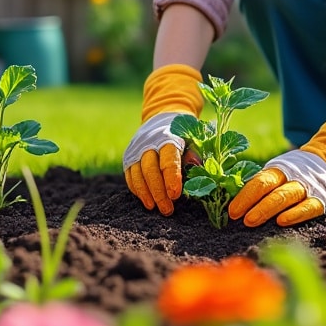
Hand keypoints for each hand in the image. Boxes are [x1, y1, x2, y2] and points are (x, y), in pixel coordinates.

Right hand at [121, 64, 204, 215]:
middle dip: (158, 191)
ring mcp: (136, 149)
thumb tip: (196, 167)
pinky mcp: (129, 156)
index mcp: (168, 137)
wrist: (163, 116)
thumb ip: (195, 153)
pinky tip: (146, 200)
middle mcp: (149, 142)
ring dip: (146, 193)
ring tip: (154, 207)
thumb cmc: (184, 134)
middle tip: (167, 209)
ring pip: (137, 174)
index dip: (171, 177)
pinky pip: (130, 175)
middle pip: (150, 169)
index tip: (175, 195)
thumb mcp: (194, 139)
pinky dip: (137, 189)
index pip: (168, 159)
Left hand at [229, 108, 325, 226]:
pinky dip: (295, 214)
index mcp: (279, 169)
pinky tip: (282, 222)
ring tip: (252, 221)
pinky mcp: (323, 199)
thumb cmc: (296, 176)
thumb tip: (236, 204)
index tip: (232, 211)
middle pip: (270, 189)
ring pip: (286, 197)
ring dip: (267, 209)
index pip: (259, 181)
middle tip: (240, 219)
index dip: (244, 196)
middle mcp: (293, 176)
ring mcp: (308, 187)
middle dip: (253, 204)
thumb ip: (263, 186)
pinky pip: (308, 207)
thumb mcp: (279, 174)